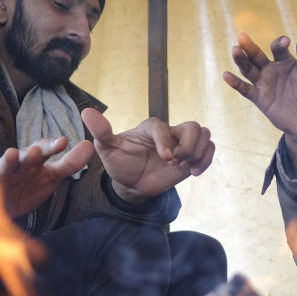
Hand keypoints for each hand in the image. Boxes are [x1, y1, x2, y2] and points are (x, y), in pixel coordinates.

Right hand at [0, 137, 93, 218]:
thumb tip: (88, 146)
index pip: (42, 150)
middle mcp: (15, 164)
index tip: (63, 142)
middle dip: (30, 153)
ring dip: (7, 160)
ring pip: (2, 166)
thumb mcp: (50, 177)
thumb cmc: (26, 187)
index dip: (51, 146)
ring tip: (12, 154)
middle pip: (23, 157)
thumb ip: (68, 164)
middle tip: (39, 150)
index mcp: (32, 161)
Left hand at [82, 108, 214, 203]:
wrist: (132, 183)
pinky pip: (210, 149)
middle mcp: (169, 132)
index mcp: (150, 127)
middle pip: (193, 126)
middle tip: (175, 162)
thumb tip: (87, 112)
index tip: (166, 159)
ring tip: (186, 168)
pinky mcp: (192, 156)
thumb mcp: (107, 149)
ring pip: (205, 134)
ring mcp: (182, 144)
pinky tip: (194, 172)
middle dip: (189, 147)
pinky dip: (207, 160)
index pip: (164, 127)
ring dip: (199, 153)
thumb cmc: (119, 163)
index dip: (167, 142)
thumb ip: (101, 131)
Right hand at [223, 33, 296, 147]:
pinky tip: (226, 75)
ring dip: (241, 60)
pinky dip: (235, 83)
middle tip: (242, 37)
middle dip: (250, 47)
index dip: (280, 44)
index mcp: (285, 61)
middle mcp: (271, 70)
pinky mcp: (259, 98)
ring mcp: (264, 83)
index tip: (286, 42)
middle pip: (257, 56)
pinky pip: (245, 89)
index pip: (278, 48)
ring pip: (248, 69)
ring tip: (235, 50)